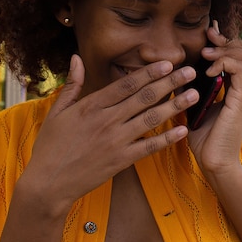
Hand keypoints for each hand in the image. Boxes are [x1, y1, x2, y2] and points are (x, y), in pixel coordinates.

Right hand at [20, 55, 196, 212]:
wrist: (48, 183)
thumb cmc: (50, 146)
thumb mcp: (57, 111)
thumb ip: (72, 84)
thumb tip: (76, 58)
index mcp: (91, 105)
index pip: (126, 84)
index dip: (149, 72)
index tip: (167, 62)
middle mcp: (107, 120)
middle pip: (144, 97)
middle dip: (170, 82)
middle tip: (190, 71)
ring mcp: (116, 141)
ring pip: (151, 118)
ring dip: (175, 105)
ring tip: (194, 95)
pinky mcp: (121, 160)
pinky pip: (149, 147)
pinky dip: (167, 138)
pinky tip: (183, 129)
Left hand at [186, 21, 241, 177]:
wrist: (213, 162)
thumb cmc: (204, 137)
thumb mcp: (194, 105)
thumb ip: (190, 88)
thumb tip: (175, 72)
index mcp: (235, 87)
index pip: (239, 53)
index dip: (225, 39)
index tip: (208, 31)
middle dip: (226, 38)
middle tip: (209, 36)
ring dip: (225, 49)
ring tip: (206, 53)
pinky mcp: (240, 101)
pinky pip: (239, 71)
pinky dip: (224, 64)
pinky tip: (207, 71)